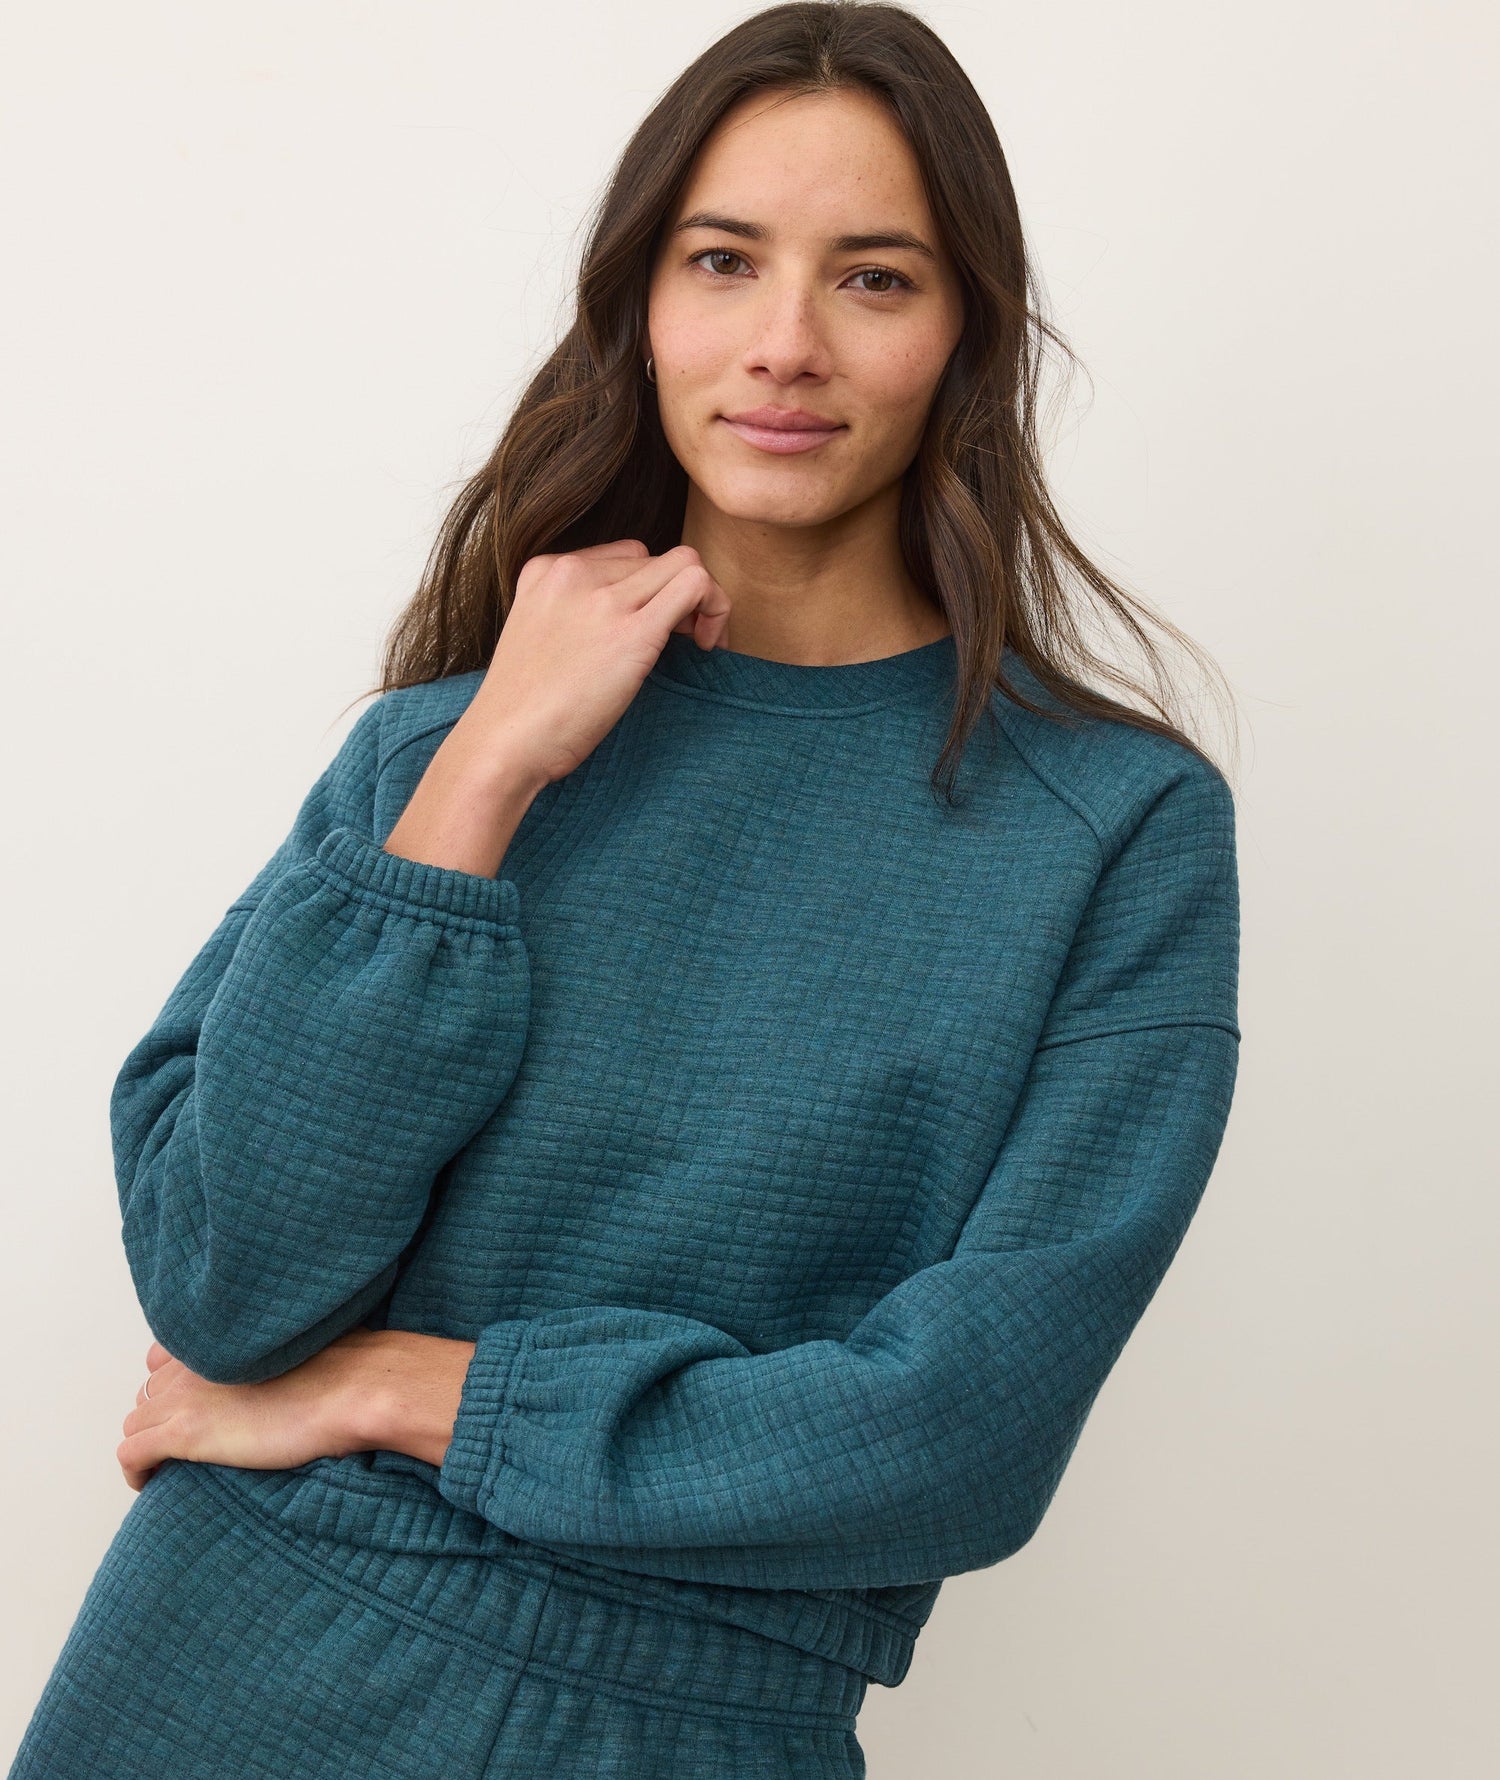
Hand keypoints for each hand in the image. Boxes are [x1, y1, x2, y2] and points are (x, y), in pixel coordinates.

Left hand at [116, 1328, 391, 1492]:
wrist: (355, 1388)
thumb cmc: (350, 1368)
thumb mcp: (309, 1342)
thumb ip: (282, 1348)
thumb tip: (297, 1368)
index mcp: (224, 1336)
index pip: (167, 1356)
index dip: (175, 1384)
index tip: (194, 1405)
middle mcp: (197, 1361)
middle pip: (150, 1391)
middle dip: (163, 1417)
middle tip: (191, 1443)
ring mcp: (187, 1396)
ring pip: (136, 1421)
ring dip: (149, 1442)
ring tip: (173, 1466)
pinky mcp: (186, 1432)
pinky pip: (131, 1453)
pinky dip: (136, 1470)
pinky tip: (152, 1482)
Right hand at [463, 539, 732, 786]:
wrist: (503, 743)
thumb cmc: (522, 712)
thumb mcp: (537, 639)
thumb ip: (572, 617)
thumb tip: (625, 625)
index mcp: (546, 570)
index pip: (625, 555)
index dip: (651, 589)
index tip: (656, 628)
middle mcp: (574, 573)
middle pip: (658, 559)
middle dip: (681, 597)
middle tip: (685, 641)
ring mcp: (603, 599)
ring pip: (685, 563)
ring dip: (705, 601)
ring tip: (698, 643)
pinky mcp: (632, 631)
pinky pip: (696, 584)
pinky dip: (715, 609)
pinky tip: (705, 647)